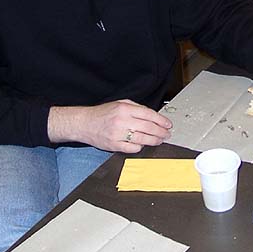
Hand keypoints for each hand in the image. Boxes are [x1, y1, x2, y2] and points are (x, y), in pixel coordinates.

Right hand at [48, 100, 172, 153]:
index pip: (149, 114)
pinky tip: (143, 144)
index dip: (161, 120)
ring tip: (159, 140)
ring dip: (154, 141)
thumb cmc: (102, 113)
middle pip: (148, 128)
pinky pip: (132, 148)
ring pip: (142, 139)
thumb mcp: (120, 103)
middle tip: (167, 134)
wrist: (84, 123)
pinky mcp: (114, 145)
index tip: (168, 124)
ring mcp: (118, 134)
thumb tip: (153, 115)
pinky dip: (140, 147)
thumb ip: (136, 108)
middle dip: (161, 132)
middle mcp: (122, 120)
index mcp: (125, 108)